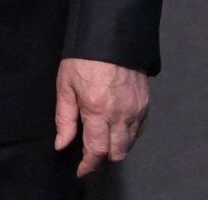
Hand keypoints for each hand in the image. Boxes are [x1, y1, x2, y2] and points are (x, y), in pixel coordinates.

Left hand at [53, 58, 149, 176]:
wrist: (111, 37)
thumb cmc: (82, 60)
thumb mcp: (65, 86)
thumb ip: (64, 119)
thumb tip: (62, 145)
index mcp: (98, 112)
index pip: (97, 151)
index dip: (89, 165)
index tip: (81, 170)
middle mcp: (121, 116)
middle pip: (118, 152)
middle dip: (104, 158)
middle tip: (91, 153)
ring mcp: (137, 110)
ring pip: (130, 143)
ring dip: (117, 147)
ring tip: (102, 139)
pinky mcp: (146, 104)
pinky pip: (139, 129)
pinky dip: (128, 135)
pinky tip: (116, 128)